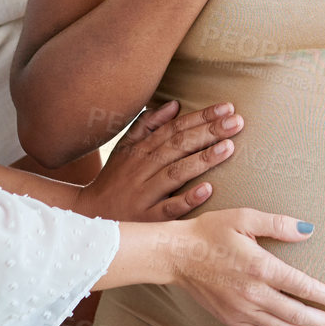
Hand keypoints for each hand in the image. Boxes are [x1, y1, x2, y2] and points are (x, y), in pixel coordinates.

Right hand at [74, 100, 241, 221]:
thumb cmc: (113, 182)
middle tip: (237, 121)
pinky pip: (168, 209)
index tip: (226, 108)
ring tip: (229, 147)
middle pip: (178, 146)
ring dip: (202, 160)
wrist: (87, 218)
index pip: (174, 128)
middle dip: (208, 132)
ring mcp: (143, 194)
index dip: (200, 117)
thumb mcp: (124, 149)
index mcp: (139, 150)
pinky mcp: (146, 220)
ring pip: (175, 173)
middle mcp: (142, 169)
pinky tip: (207, 190)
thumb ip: (147, 126)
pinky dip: (186, 199)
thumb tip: (174, 105)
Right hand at [169, 208, 324, 325]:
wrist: (177, 254)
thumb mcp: (244, 217)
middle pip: (297, 314)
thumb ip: (278, 224)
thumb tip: (309, 230)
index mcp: (260, 267)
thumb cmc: (210, 232)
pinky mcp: (231, 319)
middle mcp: (253, 293)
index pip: (302, 286)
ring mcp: (241, 310)